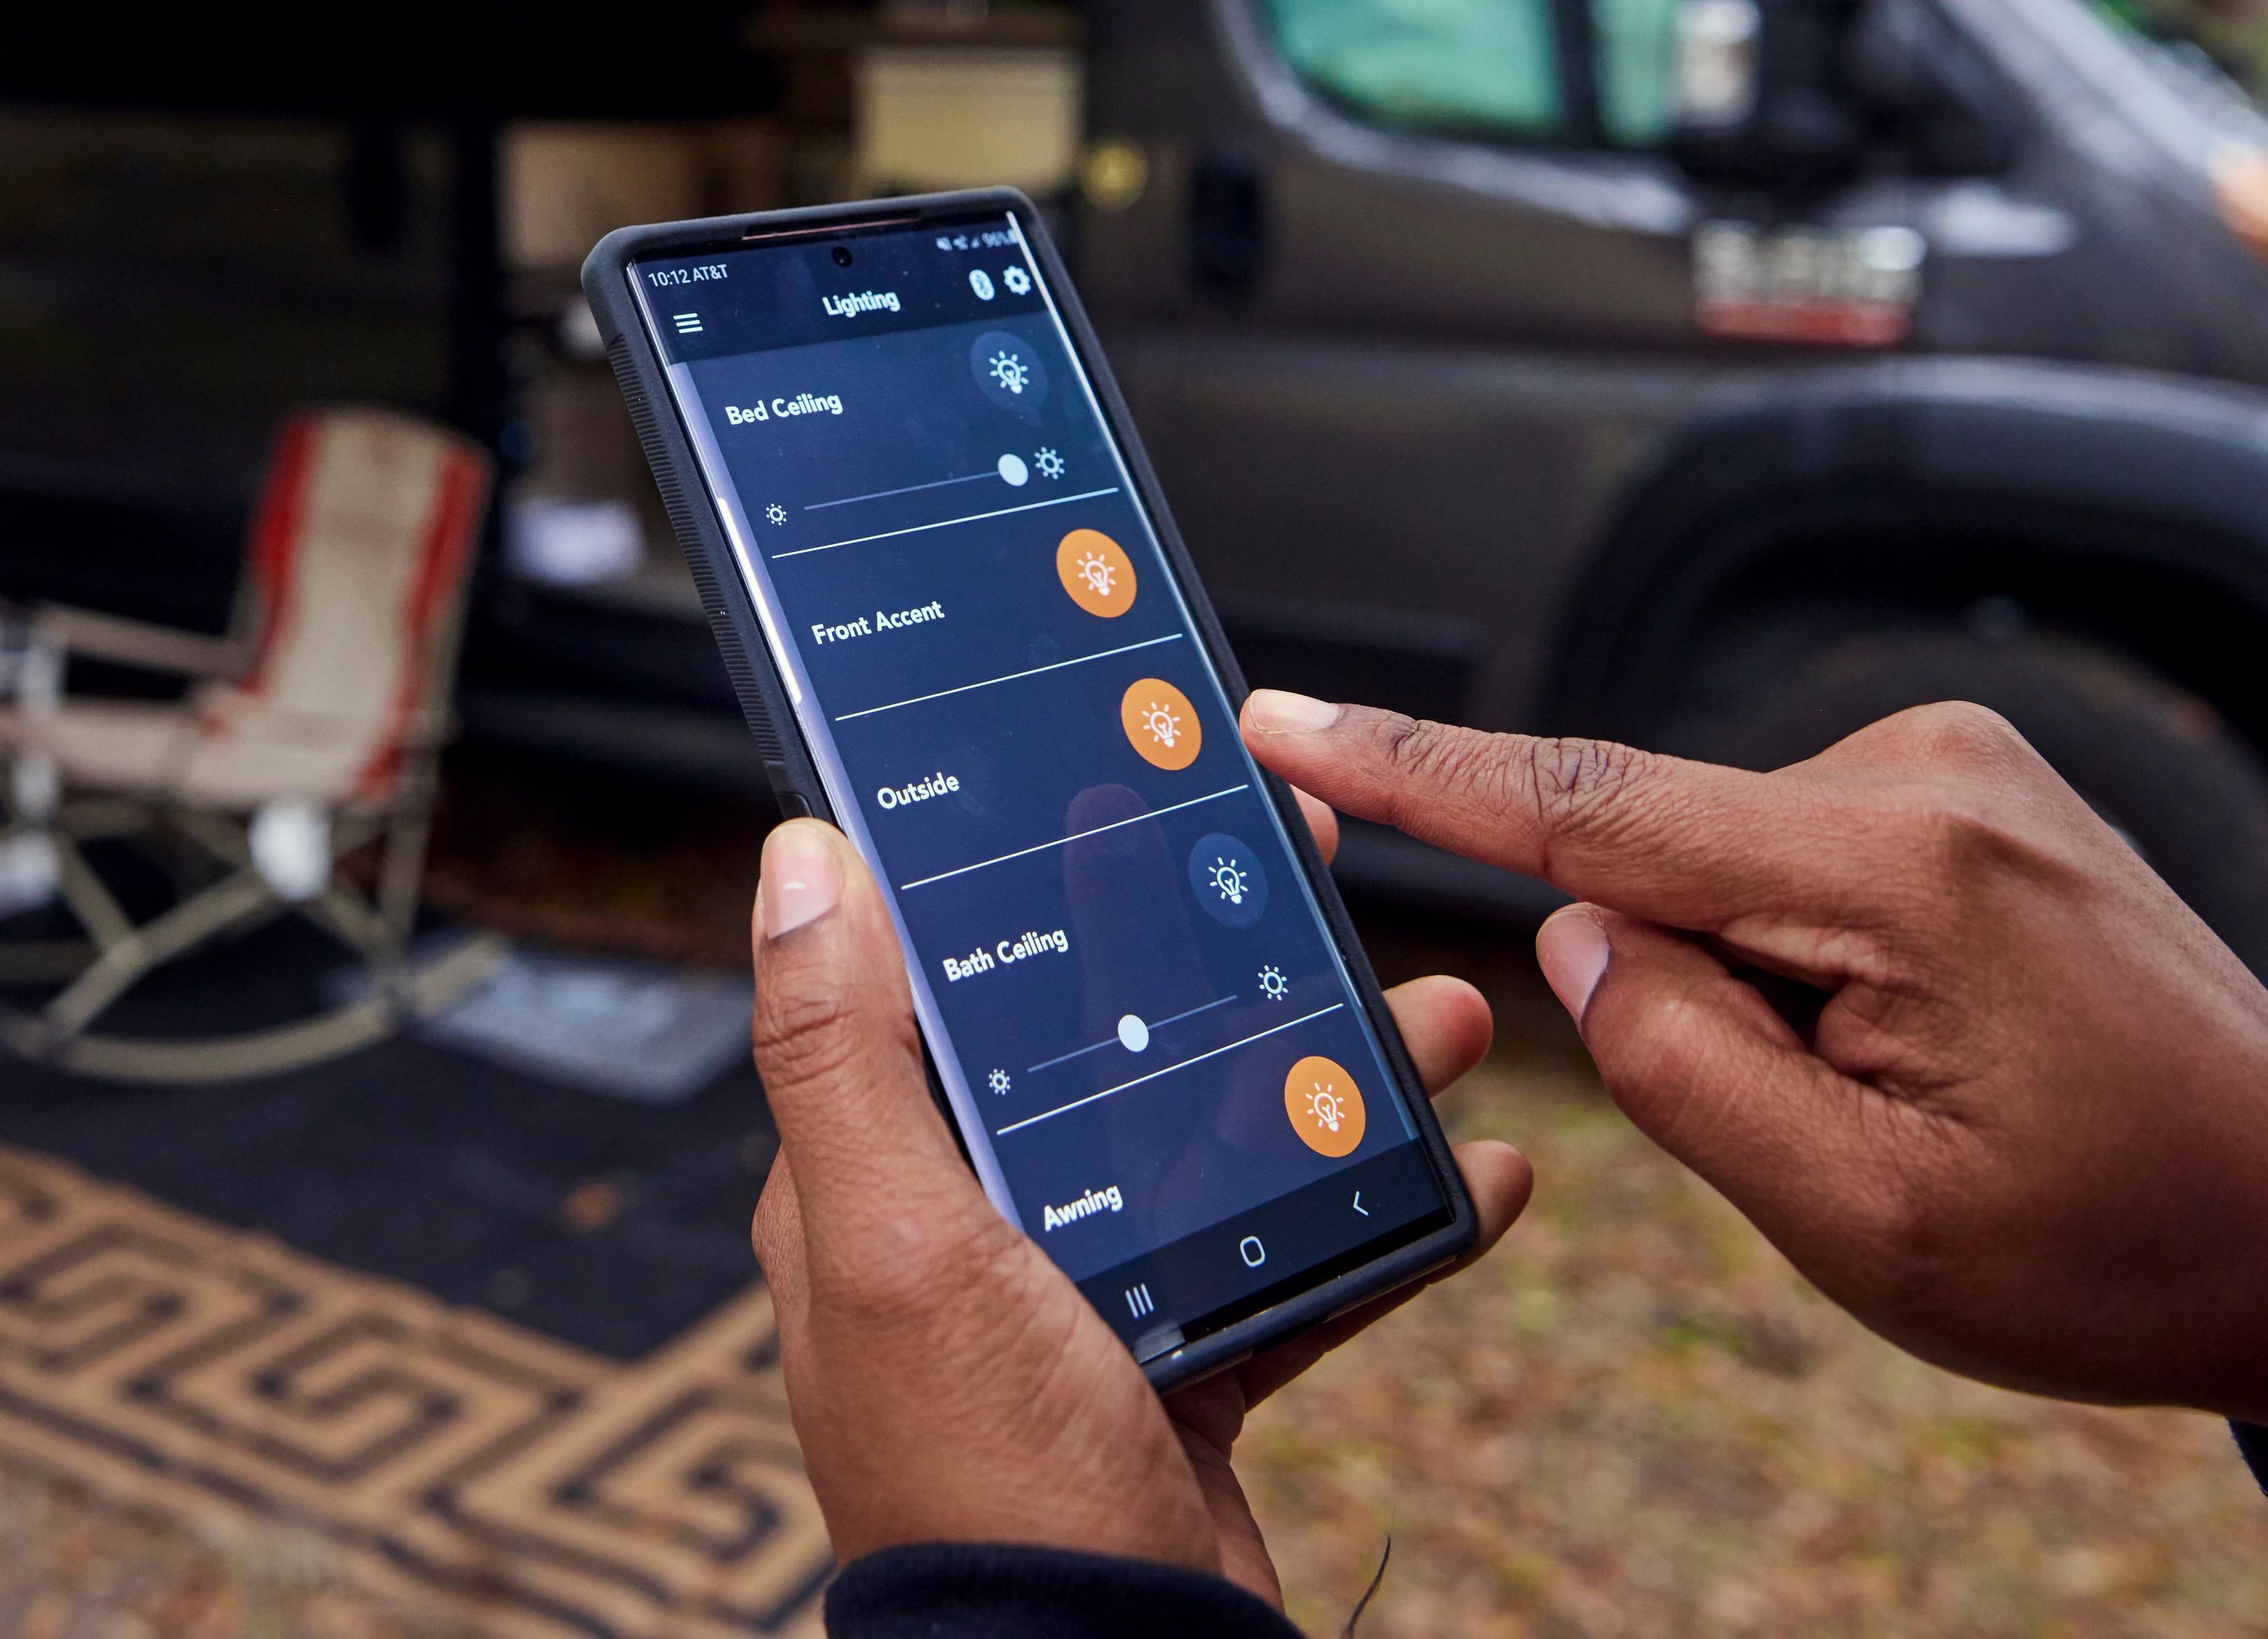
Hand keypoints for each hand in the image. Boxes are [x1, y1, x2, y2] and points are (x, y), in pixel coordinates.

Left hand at [744, 810, 1531, 1604]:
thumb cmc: (982, 1481)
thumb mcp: (893, 1241)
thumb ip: (842, 1055)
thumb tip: (794, 861)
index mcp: (873, 1186)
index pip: (949, 983)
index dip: (1037, 878)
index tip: (1134, 785)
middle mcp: (966, 1235)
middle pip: (1100, 1043)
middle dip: (1220, 954)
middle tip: (1315, 866)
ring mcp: (1077, 1307)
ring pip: (1214, 1141)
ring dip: (1333, 1071)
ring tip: (1442, 1017)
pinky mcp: (1177, 1379)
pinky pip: (1289, 1264)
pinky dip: (1382, 1217)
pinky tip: (1473, 1174)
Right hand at [1242, 689, 2267, 1483]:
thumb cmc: (2127, 1253)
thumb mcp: (1871, 1226)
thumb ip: (1681, 1067)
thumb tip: (1570, 928)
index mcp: (1899, 868)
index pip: (1591, 806)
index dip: (1413, 771)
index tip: (1275, 718)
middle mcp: (1924, 769)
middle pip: (1664, 871)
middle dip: (1699, 1008)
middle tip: (1863, 1135)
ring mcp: (1952, 765)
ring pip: (1725, 883)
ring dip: (1765, 1000)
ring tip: (1931, 1101)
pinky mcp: (1961, 789)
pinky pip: (1793, 874)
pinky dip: (1810, 973)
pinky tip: (1944, 1057)